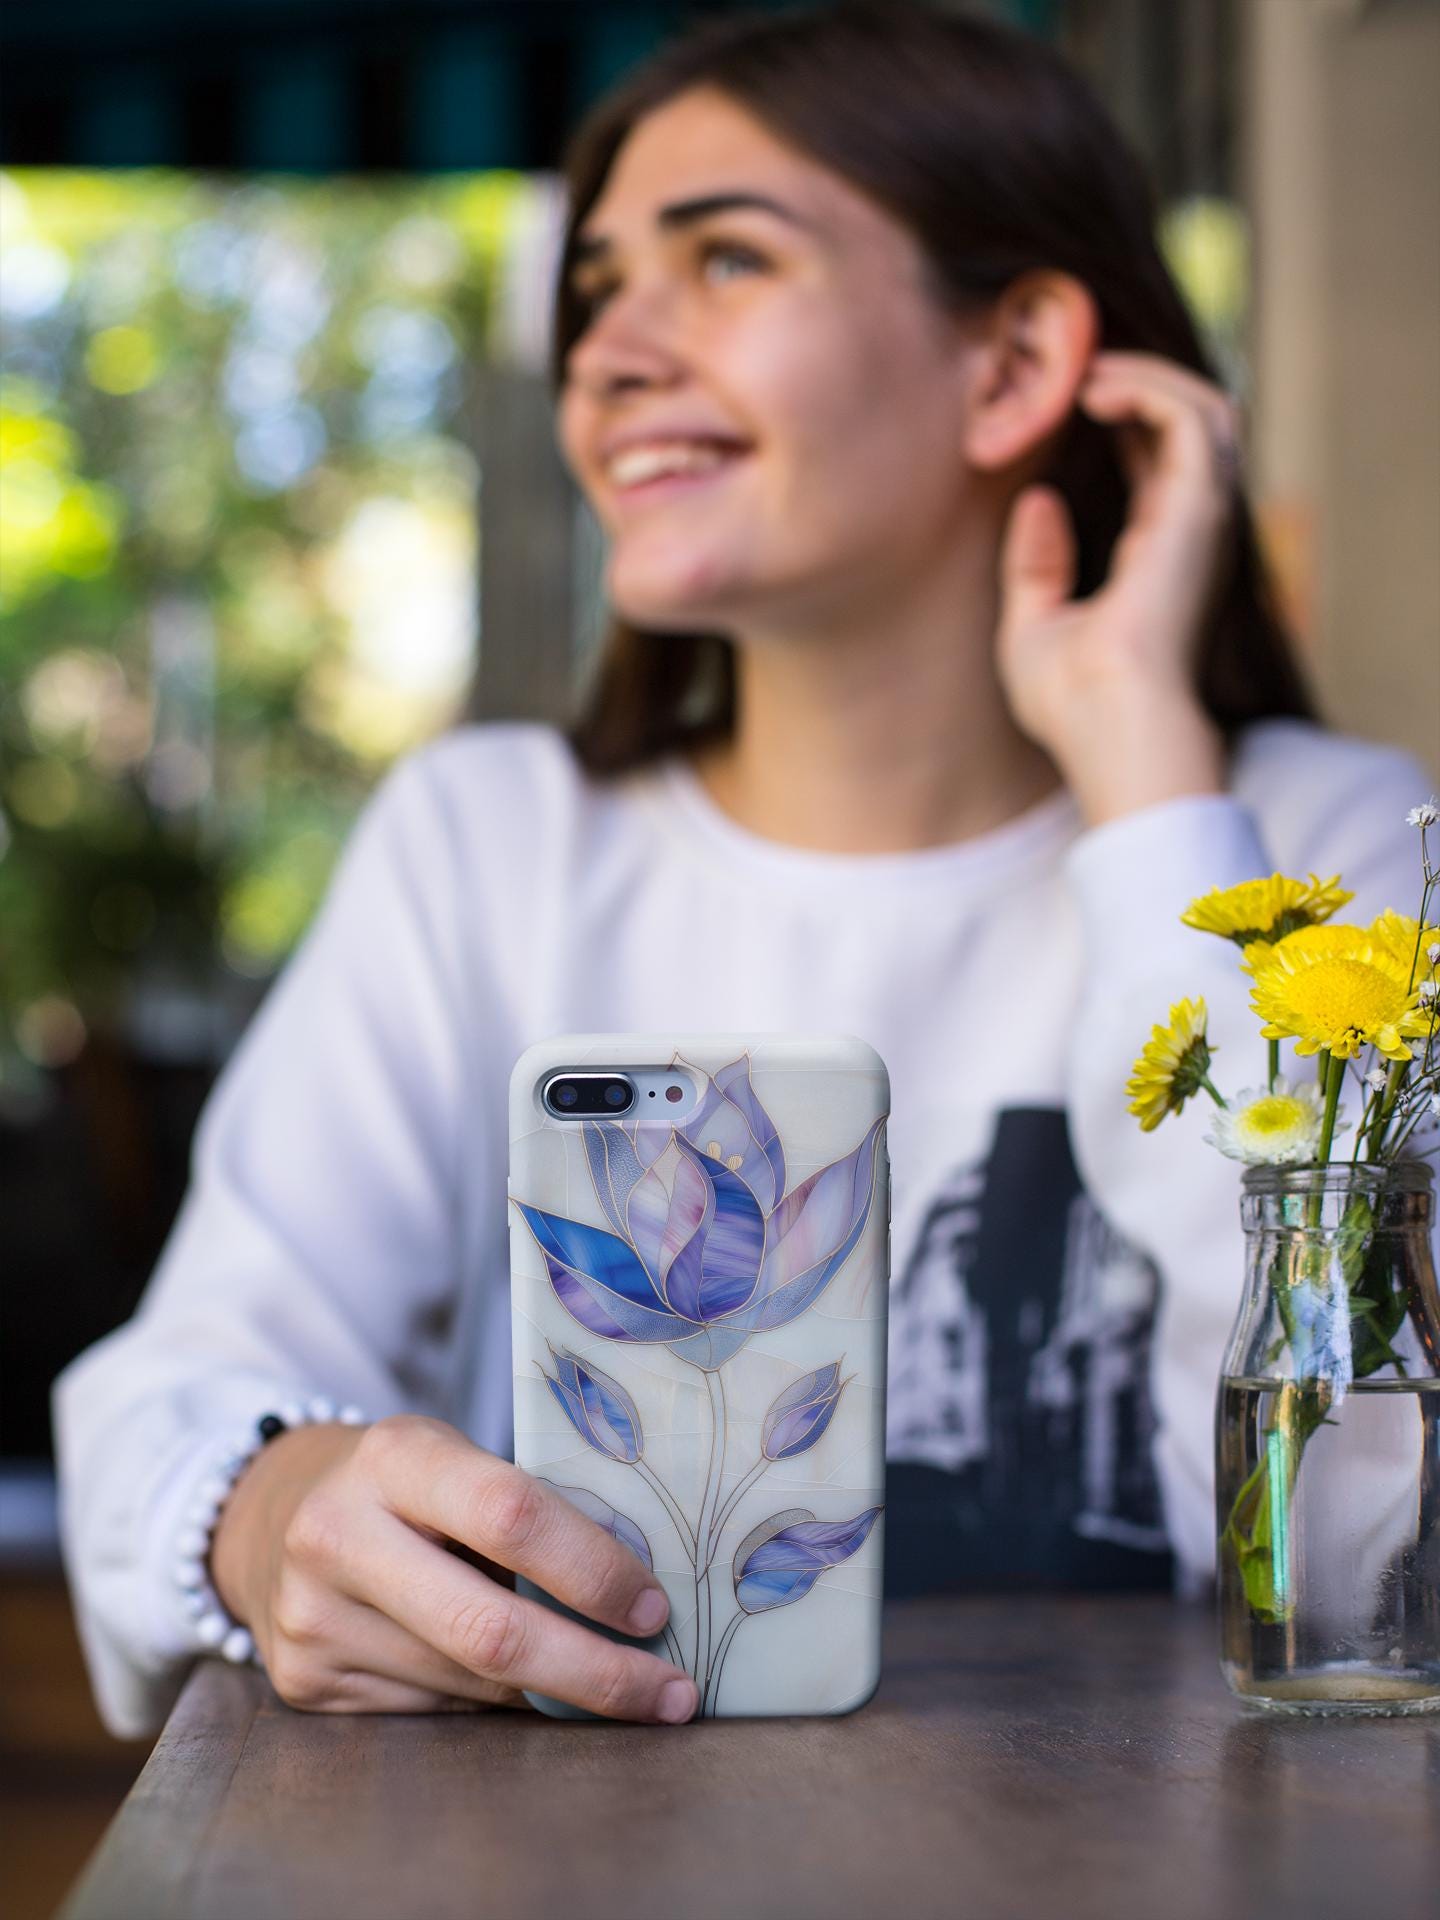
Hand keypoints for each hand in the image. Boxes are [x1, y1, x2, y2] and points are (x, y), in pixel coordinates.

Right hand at [209, 1414, 696, 1722]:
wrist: (269, 1514)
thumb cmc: (403, 1483)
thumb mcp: (454, 1458)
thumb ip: (526, 1509)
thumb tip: (638, 1594)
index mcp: (393, 1457)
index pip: (510, 1514)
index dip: (592, 1569)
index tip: (654, 1608)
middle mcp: (338, 1535)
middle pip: (489, 1630)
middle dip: (595, 1672)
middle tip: (670, 1692)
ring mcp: (313, 1618)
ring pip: (470, 1685)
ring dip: (554, 1695)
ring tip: (613, 1686)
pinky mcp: (304, 1684)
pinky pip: (435, 1712)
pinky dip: (494, 1706)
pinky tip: (522, 1687)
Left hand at [995, 349, 1234, 826]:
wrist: (1107, 728)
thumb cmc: (1072, 702)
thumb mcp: (1033, 626)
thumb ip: (1036, 564)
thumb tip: (1037, 499)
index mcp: (1158, 557)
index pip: (1157, 461)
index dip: (1121, 416)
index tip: (1065, 397)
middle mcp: (1189, 533)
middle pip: (1191, 423)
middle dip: (1140, 381)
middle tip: (1076, 370)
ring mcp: (1202, 519)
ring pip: (1206, 408)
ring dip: (1147, 374)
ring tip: (1086, 373)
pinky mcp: (1199, 509)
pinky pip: (1191, 418)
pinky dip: (1149, 389)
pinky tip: (1095, 392)